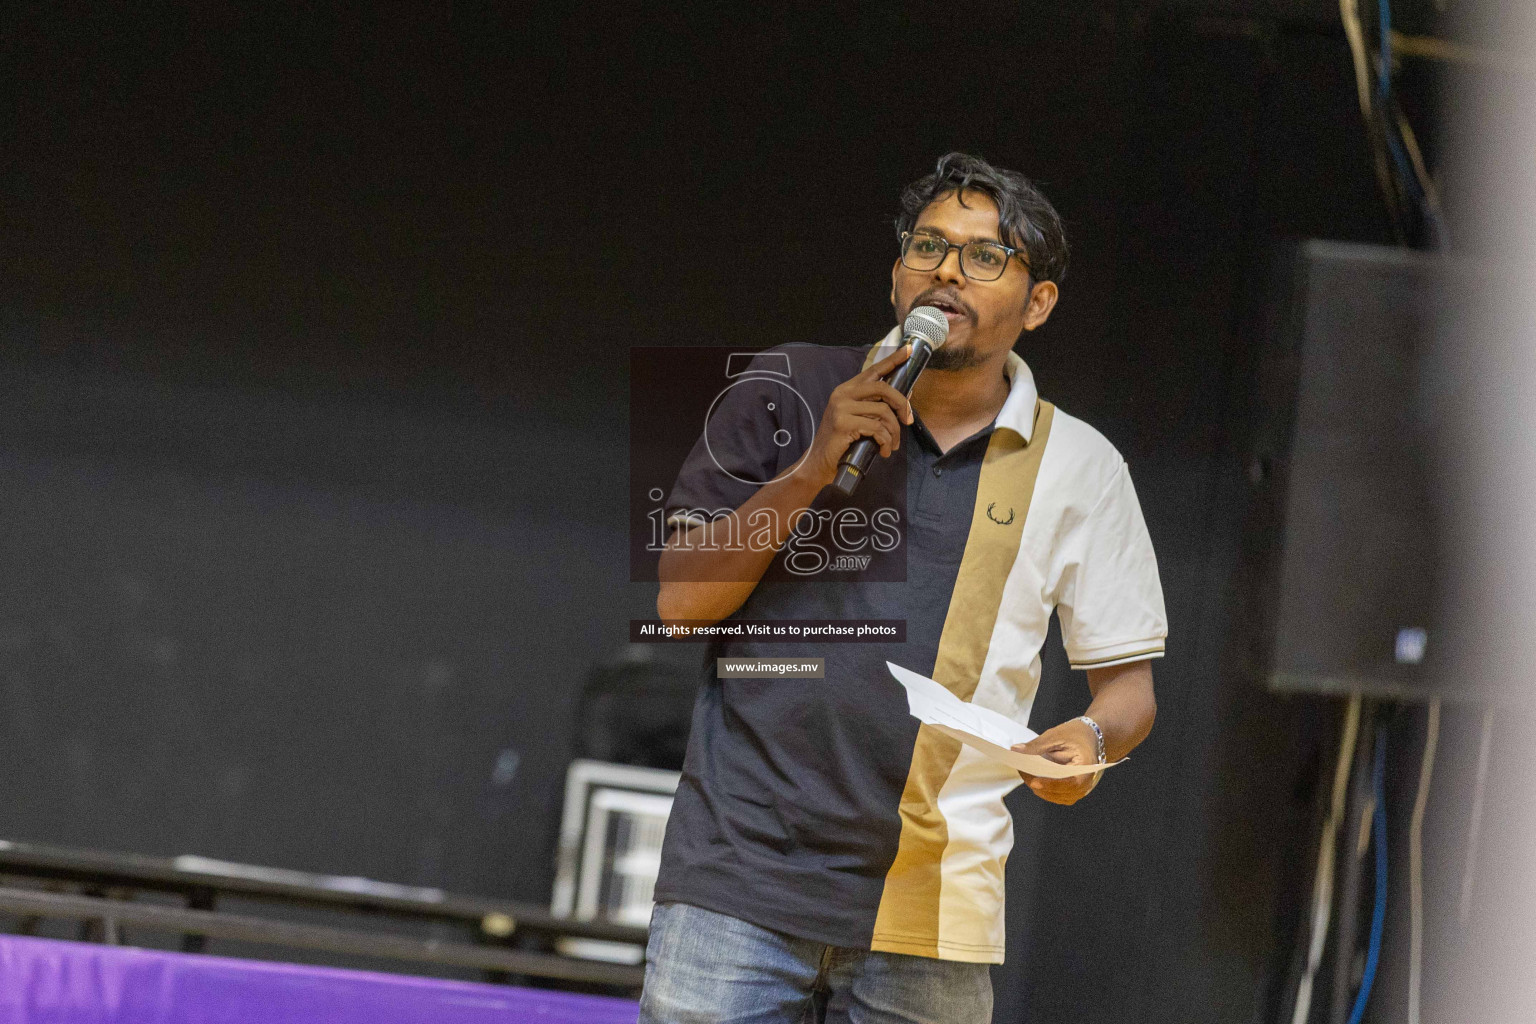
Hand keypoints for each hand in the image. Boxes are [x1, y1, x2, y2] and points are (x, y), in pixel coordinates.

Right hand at [797, 344, 913, 488]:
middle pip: (883, 388)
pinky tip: (884, 450)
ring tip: (892, 444)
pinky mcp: (843, 424)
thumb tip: (906, 397)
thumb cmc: (842, 442)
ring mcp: (841, 408)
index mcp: (846, 390)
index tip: (909, 351)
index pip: (873, 370)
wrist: (819, 462)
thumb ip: (877, 407)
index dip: (893, 360)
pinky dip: (885, 441)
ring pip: (883, 412)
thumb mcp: (860, 420)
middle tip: (908, 420)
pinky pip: (877, 429)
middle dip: (902, 404)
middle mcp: (842, 394)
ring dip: (893, 431)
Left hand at [1014, 718, 1099, 805]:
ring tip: (1026, 774)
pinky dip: (1045, 789)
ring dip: (1040, 788)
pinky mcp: (1073, 791)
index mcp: (1086, 768)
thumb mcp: (1055, 735)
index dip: (1050, 784)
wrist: (1090, 736)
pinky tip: (1034, 779)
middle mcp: (1085, 783)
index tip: (1034, 782)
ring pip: (1056, 797)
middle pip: (1060, 792)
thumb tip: (1016, 751)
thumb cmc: (1075, 734)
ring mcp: (1080, 790)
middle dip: (1039, 785)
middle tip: (1022, 771)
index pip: (1069, 783)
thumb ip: (1036, 745)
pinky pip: (1057, 796)